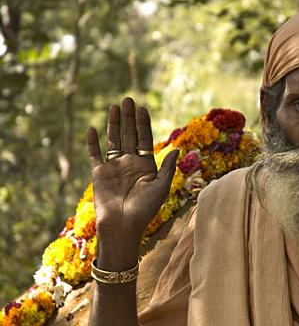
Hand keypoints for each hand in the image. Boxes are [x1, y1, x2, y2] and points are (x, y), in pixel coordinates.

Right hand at [86, 97, 177, 263]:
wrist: (123, 226)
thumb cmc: (145, 210)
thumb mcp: (161, 187)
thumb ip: (168, 167)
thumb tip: (179, 147)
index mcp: (146, 166)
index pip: (145, 140)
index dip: (144, 124)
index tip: (143, 108)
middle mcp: (130, 164)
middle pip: (129, 135)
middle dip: (129, 118)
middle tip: (128, 99)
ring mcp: (114, 167)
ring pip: (113, 140)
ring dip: (114, 124)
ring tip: (115, 106)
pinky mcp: (99, 174)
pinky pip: (94, 155)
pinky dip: (92, 143)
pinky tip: (92, 129)